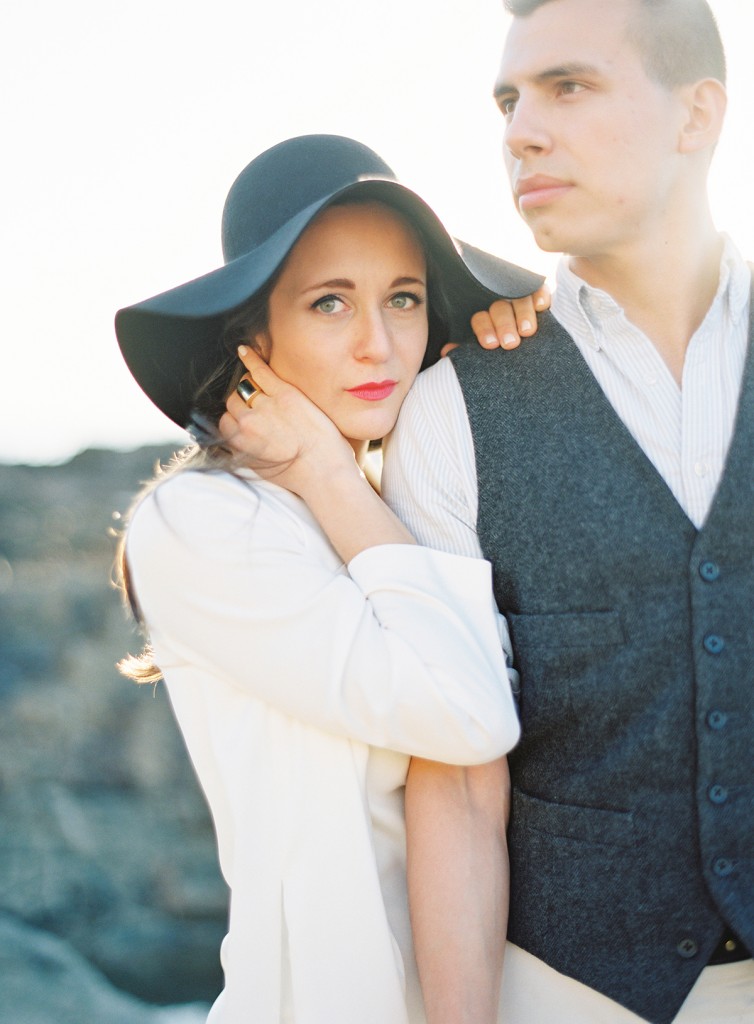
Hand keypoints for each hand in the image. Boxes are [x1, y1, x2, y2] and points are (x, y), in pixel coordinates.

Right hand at [218, 345, 355, 494]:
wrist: (324, 473)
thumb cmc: (298, 476)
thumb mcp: (261, 470)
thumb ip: (244, 452)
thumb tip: (233, 442)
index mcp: (239, 443)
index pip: (225, 420)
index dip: (237, 419)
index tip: (246, 420)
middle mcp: (246, 424)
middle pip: (233, 402)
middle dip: (243, 404)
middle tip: (260, 409)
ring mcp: (264, 406)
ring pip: (244, 387)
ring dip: (250, 386)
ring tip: (259, 388)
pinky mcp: (284, 394)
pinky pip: (260, 370)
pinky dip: (251, 358)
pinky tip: (246, 350)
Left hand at [440, 284, 550, 356]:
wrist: (533, 353)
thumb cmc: (500, 352)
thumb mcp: (485, 353)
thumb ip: (468, 352)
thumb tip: (446, 351)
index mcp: (485, 319)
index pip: (480, 319)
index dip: (485, 330)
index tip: (490, 344)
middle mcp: (500, 305)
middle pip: (500, 309)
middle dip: (504, 325)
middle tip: (510, 343)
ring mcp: (520, 299)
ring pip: (520, 300)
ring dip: (523, 314)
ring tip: (527, 331)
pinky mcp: (539, 295)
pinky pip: (539, 290)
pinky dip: (540, 295)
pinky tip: (541, 306)